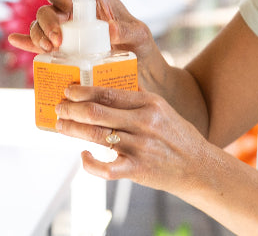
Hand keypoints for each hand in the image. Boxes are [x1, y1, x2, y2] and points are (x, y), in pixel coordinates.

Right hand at [7, 0, 160, 68]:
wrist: (141, 71)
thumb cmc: (141, 46)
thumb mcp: (139, 35)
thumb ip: (127, 30)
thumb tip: (109, 30)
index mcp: (92, 1)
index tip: (65, 11)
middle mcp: (75, 15)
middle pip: (48, 9)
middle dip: (47, 22)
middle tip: (58, 41)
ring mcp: (66, 33)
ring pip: (40, 26)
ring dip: (38, 36)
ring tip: (50, 50)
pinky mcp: (62, 51)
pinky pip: (38, 44)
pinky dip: (26, 42)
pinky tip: (15, 40)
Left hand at [55, 84, 213, 195]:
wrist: (197, 165)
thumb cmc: (176, 134)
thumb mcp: (161, 108)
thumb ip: (138, 99)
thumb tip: (109, 88)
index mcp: (149, 103)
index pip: (109, 93)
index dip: (84, 91)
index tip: (69, 90)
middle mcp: (144, 122)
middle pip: (97, 113)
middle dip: (72, 109)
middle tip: (59, 107)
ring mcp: (140, 147)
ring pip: (97, 136)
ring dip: (73, 130)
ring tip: (61, 126)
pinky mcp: (137, 170)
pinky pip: (106, 168)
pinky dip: (90, 163)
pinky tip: (83, 155)